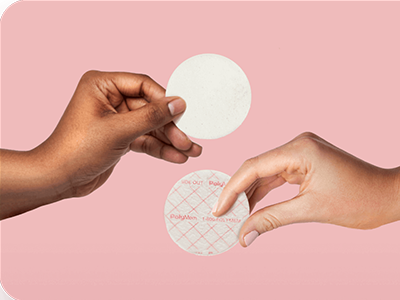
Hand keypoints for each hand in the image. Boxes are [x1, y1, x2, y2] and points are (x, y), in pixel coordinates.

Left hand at [0, 71, 201, 218]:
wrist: (59, 179)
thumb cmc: (77, 150)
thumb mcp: (119, 131)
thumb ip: (151, 116)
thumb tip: (178, 104)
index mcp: (102, 85)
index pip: (143, 85)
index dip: (164, 100)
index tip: (183, 113)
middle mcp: (110, 98)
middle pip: (150, 108)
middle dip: (170, 127)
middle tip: (188, 140)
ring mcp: (116, 118)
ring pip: (150, 125)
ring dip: (169, 140)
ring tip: (191, 151)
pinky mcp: (120, 136)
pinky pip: (144, 139)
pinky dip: (159, 148)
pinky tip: (176, 157)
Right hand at [212, 132, 399, 246]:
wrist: (388, 195)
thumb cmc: (360, 199)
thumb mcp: (311, 210)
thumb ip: (272, 219)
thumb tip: (245, 235)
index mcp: (299, 150)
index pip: (254, 167)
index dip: (232, 189)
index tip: (218, 209)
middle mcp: (297, 146)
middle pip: (256, 169)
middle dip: (238, 193)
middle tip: (222, 215)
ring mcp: (300, 153)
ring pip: (265, 174)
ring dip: (249, 194)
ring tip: (233, 214)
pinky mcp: (304, 163)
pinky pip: (277, 177)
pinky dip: (264, 192)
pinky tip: (251, 206)